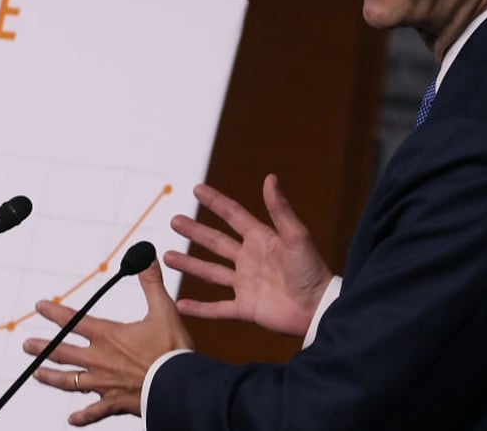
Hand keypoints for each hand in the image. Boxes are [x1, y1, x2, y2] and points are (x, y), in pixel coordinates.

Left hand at [22, 261, 192, 425]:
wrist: (180, 385)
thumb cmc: (172, 350)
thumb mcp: (163, 310)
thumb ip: (151, 283)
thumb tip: (147, 256)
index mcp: (108, 335)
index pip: (73, 321)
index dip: (54, 312)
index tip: (40, 306)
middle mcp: (99, 359)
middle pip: (62, 352)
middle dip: (41, 348)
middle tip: (26, 345)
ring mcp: (104, 383)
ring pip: (69, 381)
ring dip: (51, 377)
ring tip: (36, 374)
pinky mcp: (114, 402)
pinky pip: (94, 411)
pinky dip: (83, 416)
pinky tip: (71, 420)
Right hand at [166, 174, 331, 335]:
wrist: (319, 309)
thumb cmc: (313, 271)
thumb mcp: (296, 236)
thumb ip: (280, 210)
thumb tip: (270, 178)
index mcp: (261, 240)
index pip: (233, 215)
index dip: (215, 202)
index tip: (197, 189)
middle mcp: (249, 260)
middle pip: (216, 242)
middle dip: (195, 232)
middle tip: (174, 220)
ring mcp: (246, 284)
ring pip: (211, 272)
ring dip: (189, 265)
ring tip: (167, 256)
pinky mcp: (246, 308)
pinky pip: (217, 309)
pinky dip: (199, 308)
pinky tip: (180, 304)